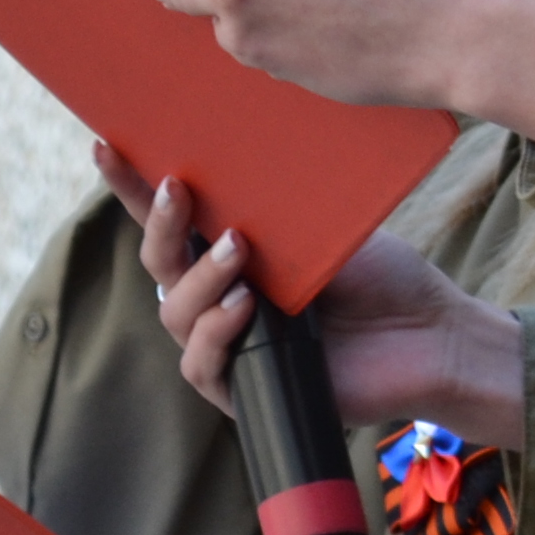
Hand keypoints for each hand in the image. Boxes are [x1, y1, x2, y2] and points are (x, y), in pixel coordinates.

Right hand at [97, 146, 530, 444]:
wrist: (429, 333)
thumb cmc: (384, 278)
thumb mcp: (324, 226)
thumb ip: (274, 204)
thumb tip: (230, 153)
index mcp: (232, 253)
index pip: (171, 220)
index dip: (132, 187)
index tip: (106, 145)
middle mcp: (220, 296)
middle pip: (160, 263)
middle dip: (164, 225)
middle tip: (182, 189)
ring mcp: (228, 343)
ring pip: (175, 312)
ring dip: (200, 278)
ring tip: (239, 251)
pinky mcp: (242, 389)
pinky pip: (201, 363)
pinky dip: (217, 332)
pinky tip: (244, 308)